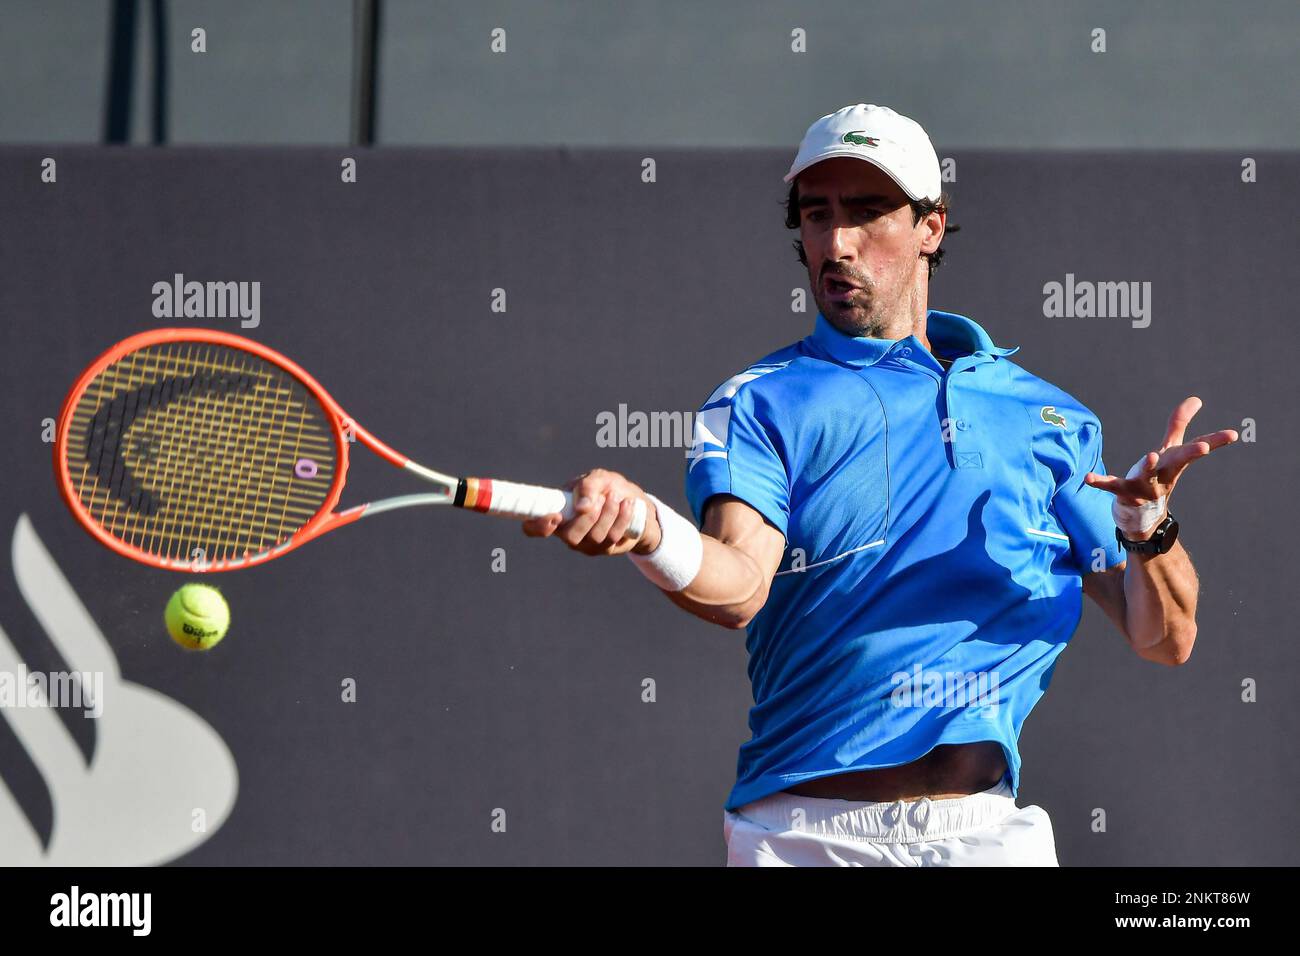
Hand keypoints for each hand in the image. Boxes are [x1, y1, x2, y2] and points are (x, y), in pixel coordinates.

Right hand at [521, 468, 660, 555]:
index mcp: (557, 512)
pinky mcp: (604, 549)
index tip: (555, 517)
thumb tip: (582, 507)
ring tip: (617, 497)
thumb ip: (588, 485)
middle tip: (603, 498)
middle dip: (588, 517)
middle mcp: (567, 532)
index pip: (533, 528)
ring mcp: (585, 544)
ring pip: (594, 537)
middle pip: (569, 536)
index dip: (537, 526)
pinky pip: (611, 538)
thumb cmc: (609, 488)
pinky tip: (628, 505)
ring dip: (608, 514)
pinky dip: (621, 519)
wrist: (634, 502)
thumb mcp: (599, 478)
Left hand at [1083, 396, 1237, 539]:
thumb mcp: (1169, 451)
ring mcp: (1144, 485)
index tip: (1233, 434)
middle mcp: (1163, 474)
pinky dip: (1100, 482)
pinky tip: (1088, 478)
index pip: (1196, 449)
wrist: (1143, 517)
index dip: (1214, 441)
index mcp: (1174, 463)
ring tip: (1150, 455)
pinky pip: (1111, 486)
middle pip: (1178, 462)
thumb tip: (1196, 399)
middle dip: (1191, 454)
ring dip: (1149, 466)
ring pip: (1147, 475)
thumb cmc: (1158, 477)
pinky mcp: (1123, 492)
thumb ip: (1179, 425)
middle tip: (1205, 448)